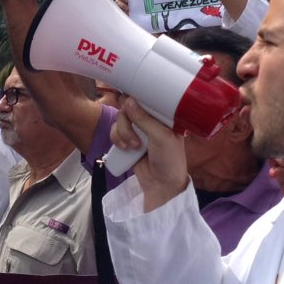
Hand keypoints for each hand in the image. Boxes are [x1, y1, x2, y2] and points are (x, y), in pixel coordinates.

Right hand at [111, 97, 188, 212]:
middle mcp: (149, 119)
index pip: (146, 98)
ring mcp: (138, 130)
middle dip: (126, 123)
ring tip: (132, 147)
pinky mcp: (128, 140)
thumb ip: (144, 119)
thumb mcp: (161, 137)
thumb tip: (128, 100)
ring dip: (122, 133)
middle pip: (128, 108)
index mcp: (163, 115)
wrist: (161, 185)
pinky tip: (125, 149)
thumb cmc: (169, 160)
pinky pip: (115, 132)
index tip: (126, 98)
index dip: (135, 97)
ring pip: (119, 120)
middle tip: (134, 138)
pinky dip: (116, 139)